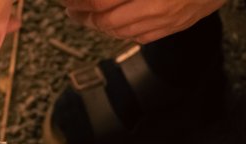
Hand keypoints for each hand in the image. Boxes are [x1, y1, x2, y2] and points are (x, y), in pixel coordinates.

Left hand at [63, 0, 225, 42]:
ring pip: (120, 32)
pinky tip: (111, 24)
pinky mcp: (175, 27)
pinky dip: (119, 32)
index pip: (100, 0)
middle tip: (69, 8)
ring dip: (97, 26)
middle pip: (106, 21)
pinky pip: (139, 37)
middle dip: (82, 16)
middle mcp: (157, 5)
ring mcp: (167, 19)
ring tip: (85, 16)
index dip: (78, 0)